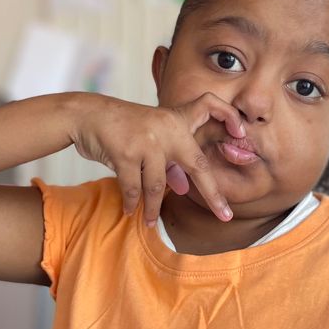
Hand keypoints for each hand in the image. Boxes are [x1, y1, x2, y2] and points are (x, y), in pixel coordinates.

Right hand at [71, 93, 245, 224]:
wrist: (87, 114)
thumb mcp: (151, 139)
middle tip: (224, 215)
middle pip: (197, 164)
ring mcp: (147, 140)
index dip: (228, 116)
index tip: (241, 133)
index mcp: (176, 120)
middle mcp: (167, 128)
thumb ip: (171, 161)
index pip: (209, 106)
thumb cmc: (123, 128)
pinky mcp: (126, 152)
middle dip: (213, 194)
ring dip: (153, 208)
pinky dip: (132, 202)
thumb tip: (186, 188)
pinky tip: (130, 211)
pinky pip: (134, 187)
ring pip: (158, 185)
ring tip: (150, 222)